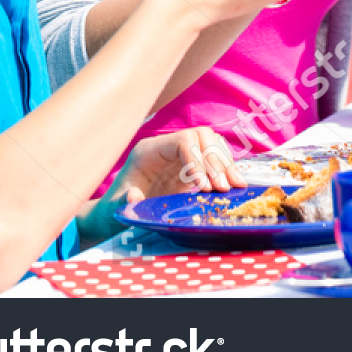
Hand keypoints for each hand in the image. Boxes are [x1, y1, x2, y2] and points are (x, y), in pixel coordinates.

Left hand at [110, 127, 245, 204]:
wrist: (116, 213)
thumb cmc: (114, 210)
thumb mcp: (115, 209)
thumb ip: (123, 202)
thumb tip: (134, 195)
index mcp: (148, 151)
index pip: (182, 141)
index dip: (197, 160)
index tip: (204, 186)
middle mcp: (167, 147)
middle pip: (201, 137)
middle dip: (216, 161)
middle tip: (225, 188)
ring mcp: (180, 154)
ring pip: (212, 143)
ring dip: (226, 164)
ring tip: (236, 186)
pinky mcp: (192, 164)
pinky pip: (215, 156)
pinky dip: (227, 168)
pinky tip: (234, 184)